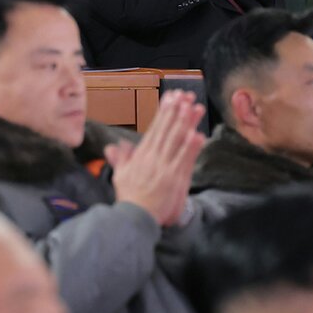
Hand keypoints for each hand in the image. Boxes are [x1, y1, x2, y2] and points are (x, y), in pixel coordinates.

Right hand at [107, 90, 205, 225]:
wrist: (134, 217)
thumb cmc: (129, 198)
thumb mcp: (120, 176)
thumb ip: (121, 159)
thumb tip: (114, 146)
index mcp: (141, 155)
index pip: (155, 128)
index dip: (164, 112)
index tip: (171, 97)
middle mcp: (153, 157)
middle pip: (167, 130)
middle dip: (176, 111)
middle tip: (184, 94)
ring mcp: (164, 167)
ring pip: (176, 141)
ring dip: (185, 123)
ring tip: (194, 107)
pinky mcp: (174, 179)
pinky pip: (184, 160)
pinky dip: (191, 148)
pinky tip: (198, 135)